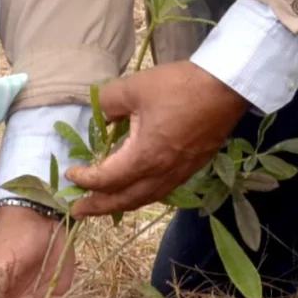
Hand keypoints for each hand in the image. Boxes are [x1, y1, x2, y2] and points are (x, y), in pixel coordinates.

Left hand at [65, 61, 248, 217]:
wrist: (226, 87)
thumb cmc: (179, 87)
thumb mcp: (134, 88)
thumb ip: (108, 103)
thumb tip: (97, 114)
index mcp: (145, 157)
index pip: (107, 179)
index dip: (86, 179)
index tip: (72, 172)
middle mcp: (162, 173)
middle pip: (125, 200)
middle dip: (99, 206)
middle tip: (79, 210)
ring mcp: (180, 172)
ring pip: (145, 198)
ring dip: (121, 204)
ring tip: (104, 204)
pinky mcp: (193, 166)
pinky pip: (161, 190)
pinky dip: (142, 194)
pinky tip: (137, 187)